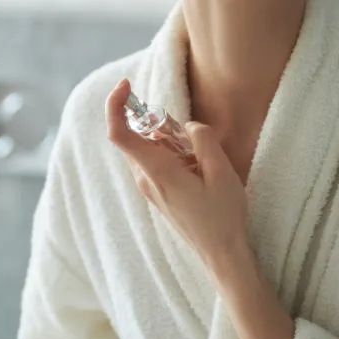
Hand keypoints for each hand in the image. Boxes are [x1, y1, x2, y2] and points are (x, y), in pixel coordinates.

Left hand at [105, 79, 249, 265]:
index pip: (119, 134)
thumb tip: (188, 126)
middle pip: (134, 136)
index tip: (125, 85)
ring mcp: (149, 188)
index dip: (115, 105)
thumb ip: (201, 139)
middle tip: (188, 134)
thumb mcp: (221, 171)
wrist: (221, 253)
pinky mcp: (157, 192)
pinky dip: (170, 152)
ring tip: (200, 159)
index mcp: (158, 172)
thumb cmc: (223, 215)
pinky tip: (196, 167)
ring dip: (167, 139)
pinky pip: (154, 160)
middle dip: (154, 121)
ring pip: (146, 147)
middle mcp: (146, 179)